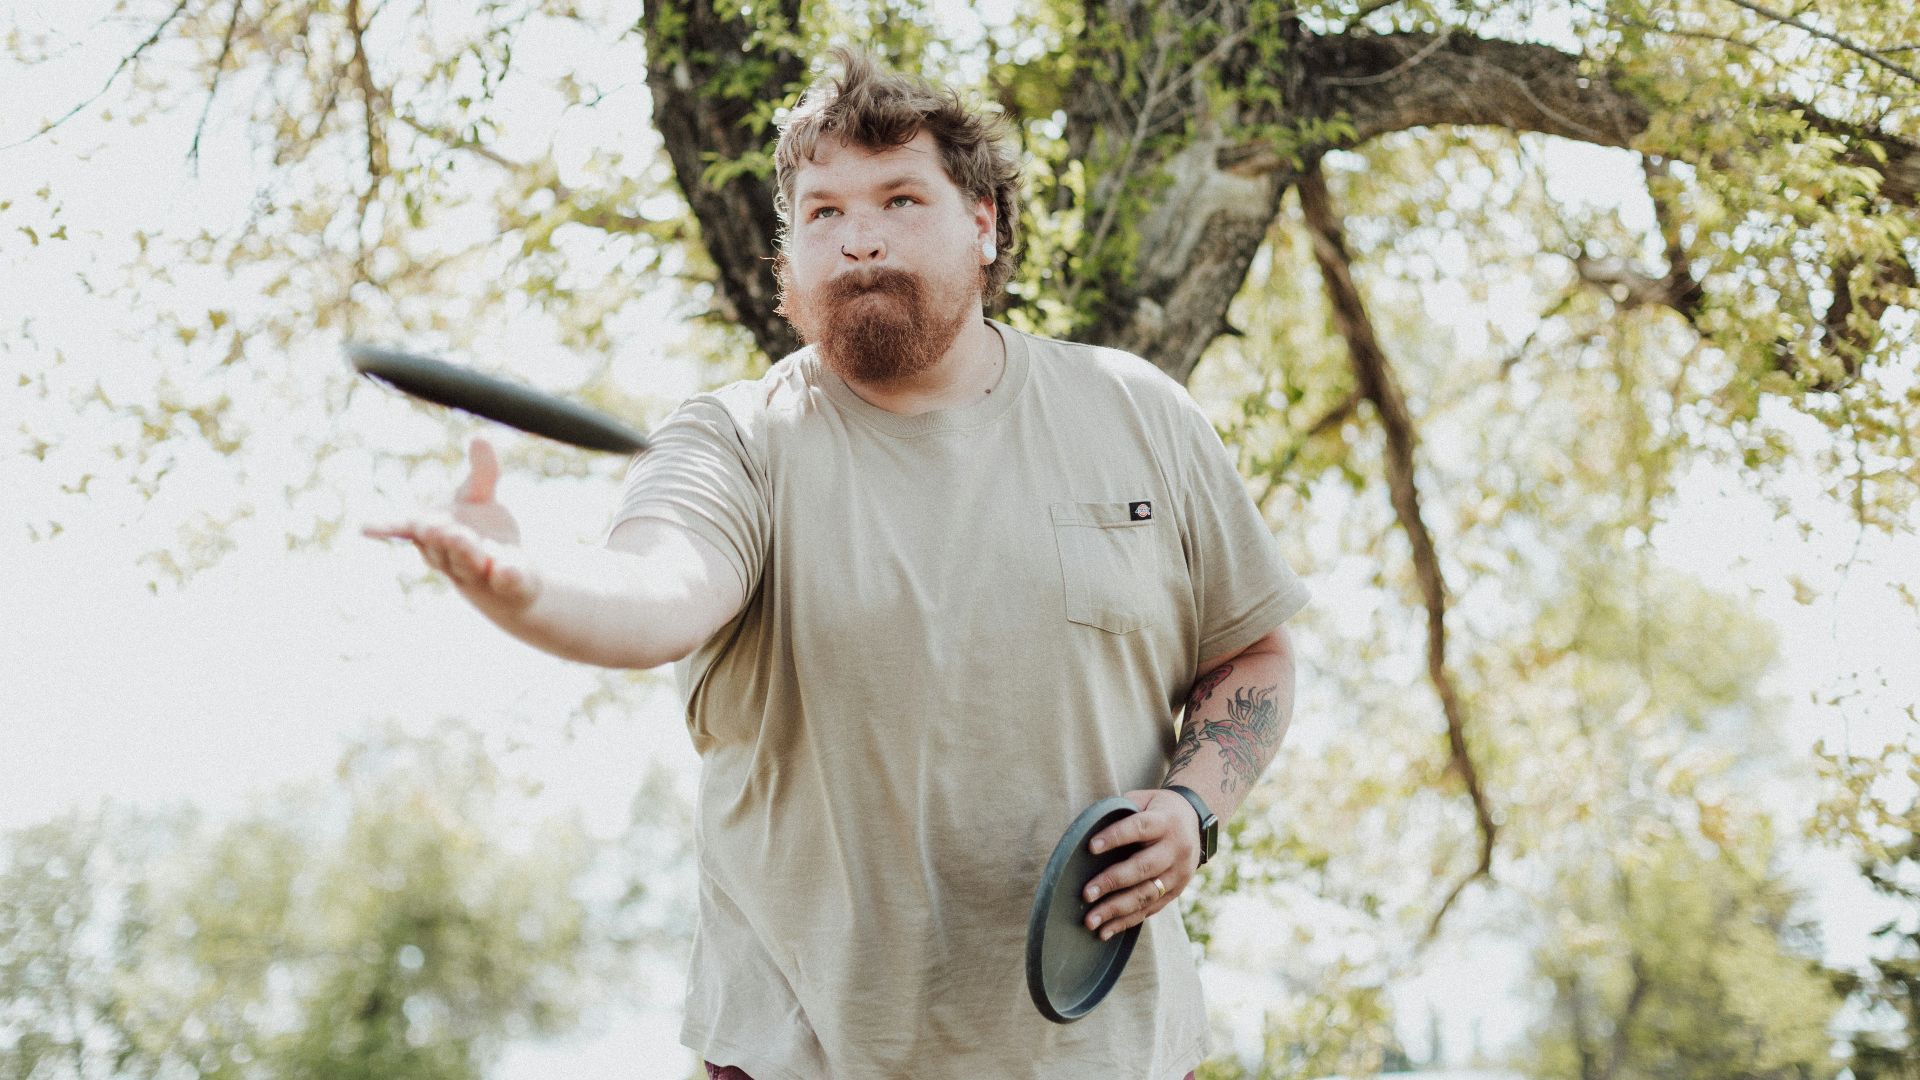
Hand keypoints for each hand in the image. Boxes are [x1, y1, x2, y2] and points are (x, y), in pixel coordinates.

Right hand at [362, 438, 539, 615]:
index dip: (388, 528)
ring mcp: (481, 572)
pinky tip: (508, 569)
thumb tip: (479, 436)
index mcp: (435, 532)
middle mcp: (452, 555)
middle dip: (435, 535)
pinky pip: (507, 580)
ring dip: (463, 550)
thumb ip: (483, 471)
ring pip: (468, 562)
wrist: (514, 577)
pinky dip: (507, 574)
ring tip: (458, 535)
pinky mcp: (511, 583)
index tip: (365, 528)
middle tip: (431, 524)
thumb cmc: (484, 534)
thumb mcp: (483, 499)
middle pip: (439, 546)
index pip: (408, 530)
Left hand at [1080, 788, 1201, 940]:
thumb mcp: (1145, 799)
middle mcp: (1175, 849)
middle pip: (1143, 868)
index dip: (1116, 837)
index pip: (1140, 828)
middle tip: (1086, 893)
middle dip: (1112, 882)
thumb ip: (1121, 811)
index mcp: (1165, 822)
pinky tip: (1104, 931)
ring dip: (1116, 909)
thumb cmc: (1157, 809)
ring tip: (1090, 921)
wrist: (1196, 822)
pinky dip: (1126, 922)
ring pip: (1147, 894)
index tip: (1090, 847)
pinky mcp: (1176, 892)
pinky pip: (1150, 909)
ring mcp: (1178, 873)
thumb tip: (1086, 827)